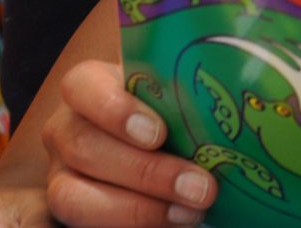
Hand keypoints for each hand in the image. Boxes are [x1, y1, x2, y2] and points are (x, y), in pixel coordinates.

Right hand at [40, 59, 217, 226]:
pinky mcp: (73, 210)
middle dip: (145, 172)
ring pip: (74, 197)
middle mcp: (66, 130)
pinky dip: (134, 227)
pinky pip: (87, 226)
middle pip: (83, 147)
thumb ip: (187, 93)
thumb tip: (238, 91)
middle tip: (199, 187)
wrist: (156, 154)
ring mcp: (61, 175)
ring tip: (188, 214)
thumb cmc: (168, 113)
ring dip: (137, 210)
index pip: (81, 86)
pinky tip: (175, 224)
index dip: (115, 110)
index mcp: (87, 88)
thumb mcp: (172, 95)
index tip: (159, 133)